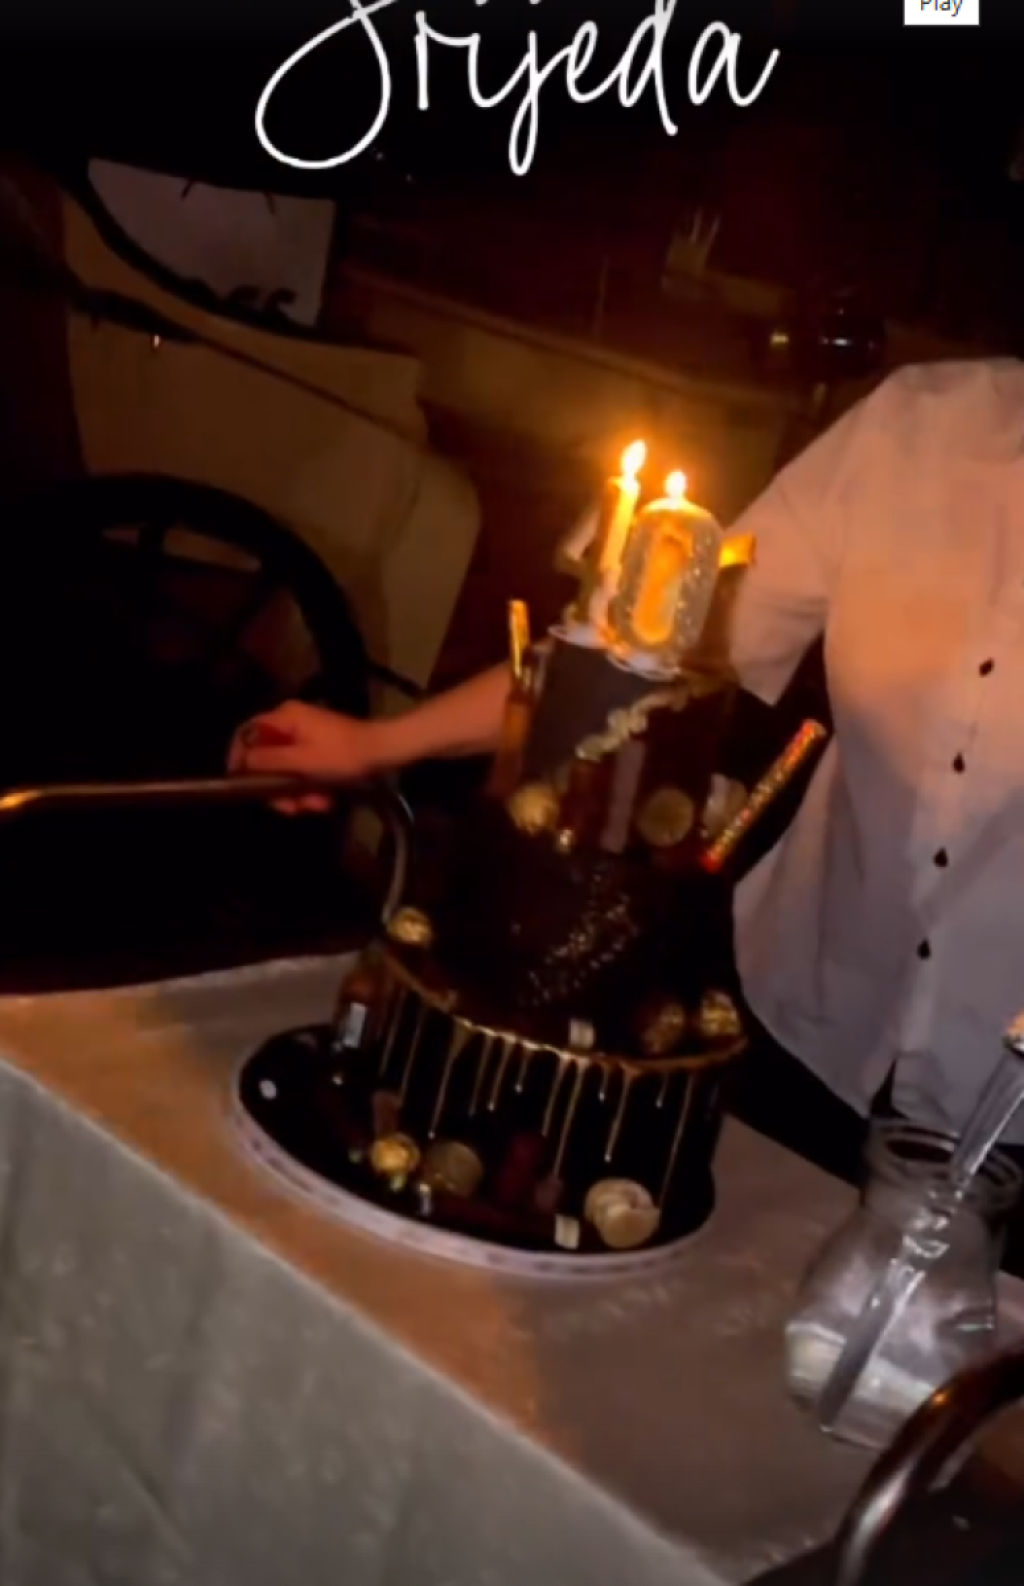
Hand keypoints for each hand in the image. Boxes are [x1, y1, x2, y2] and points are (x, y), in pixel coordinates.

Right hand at [228, 700, 379, 813]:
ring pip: (285, 771)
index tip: (239, 784)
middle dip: (278, 788)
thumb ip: (268, 761)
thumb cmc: (343, 754)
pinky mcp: (317, 751)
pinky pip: (302, 772)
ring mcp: (304, 738)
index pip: (245, 733)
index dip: (238, 758)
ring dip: (297, 793)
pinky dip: (311, 788)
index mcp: (284, 717)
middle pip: (265, 758)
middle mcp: (290, 723)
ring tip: (317, 805)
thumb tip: (241, 763)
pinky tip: (325, 800)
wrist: (383, 752)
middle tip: (291, 808)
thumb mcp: (302, 760)